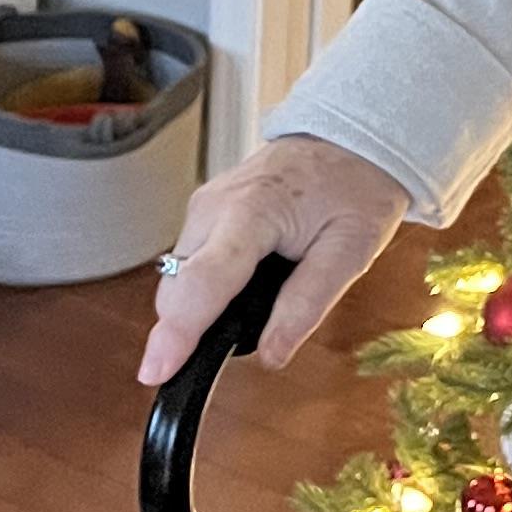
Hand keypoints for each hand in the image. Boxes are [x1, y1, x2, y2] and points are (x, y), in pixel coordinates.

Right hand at [138, 133, 410, 386]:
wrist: (350, 139)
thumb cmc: (355, 188)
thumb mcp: (352, 249)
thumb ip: (307, 303)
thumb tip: (271, 355)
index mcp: (252, 211)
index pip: (203, 281)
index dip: (177, 332)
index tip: (155, 371)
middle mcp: (213, 206)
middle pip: (178, 288)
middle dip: (187, 331)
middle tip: (223, 354)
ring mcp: (202, 207)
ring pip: (177, 280)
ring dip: (198, 310)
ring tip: (250, 311)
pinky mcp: (202, 213)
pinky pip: (189, 265)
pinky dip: (204, 290)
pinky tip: (240, 292)